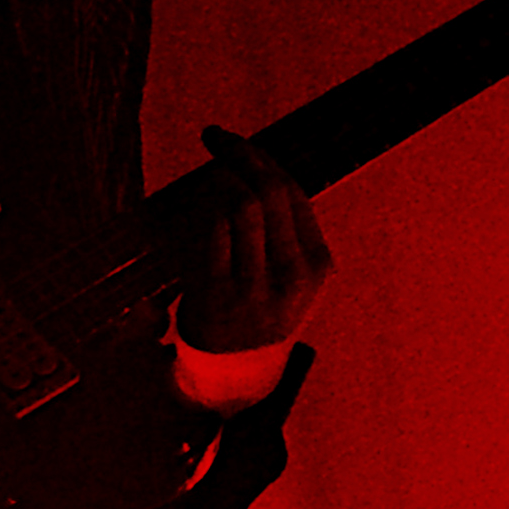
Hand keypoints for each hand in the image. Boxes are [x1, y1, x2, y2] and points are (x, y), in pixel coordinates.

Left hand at [175, 127, 331, 354]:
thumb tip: (251, 160)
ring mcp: (255, 288)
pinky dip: (199, 205)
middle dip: (238, 152)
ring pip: (238, 205)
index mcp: (316, 265)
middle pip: (267, 191)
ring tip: (205, 174)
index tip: (234, 140)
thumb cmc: (259, 309)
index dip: (260, 156)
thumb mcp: (289, 275)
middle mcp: (292, 276)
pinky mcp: (217, 296)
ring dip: (215, 178)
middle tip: (213, 136)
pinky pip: (209, 230)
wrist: (235, 372)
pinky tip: (193, 201)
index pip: (292, 192)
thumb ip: (282, 227)